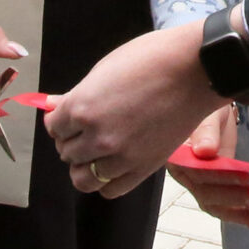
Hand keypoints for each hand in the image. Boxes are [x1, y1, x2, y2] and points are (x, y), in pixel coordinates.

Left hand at [47, 22, 222, 196]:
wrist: (194, 69)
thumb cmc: (152, 59)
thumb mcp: (106, 69)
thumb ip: (79, 94)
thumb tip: (55, 105)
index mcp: (82, 106)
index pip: (54, 128)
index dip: (61, 122)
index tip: (70, 118)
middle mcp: (97, 135)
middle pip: (66, 153)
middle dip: (72, 141)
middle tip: (86, 131)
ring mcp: (120, 155)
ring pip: (83, 178)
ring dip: (85, 165)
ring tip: (97, 151)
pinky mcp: (143, 168)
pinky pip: (110, 189)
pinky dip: (106, 181)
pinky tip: (113, 164)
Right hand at [166, 107, 248, 227]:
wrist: (213, 108)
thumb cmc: (207, 105)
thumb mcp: (209, 113)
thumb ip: (206, 131)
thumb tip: (204, 152)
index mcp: (175, 153)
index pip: (196, 171)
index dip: (219, 177)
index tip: (245, 177)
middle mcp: (182, 171)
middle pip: (203, 191)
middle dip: (231, 197)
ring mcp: (196, 181)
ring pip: (211, 203)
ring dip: (234, 211)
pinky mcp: (211, 185)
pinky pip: (220, 203)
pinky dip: (235, 212)